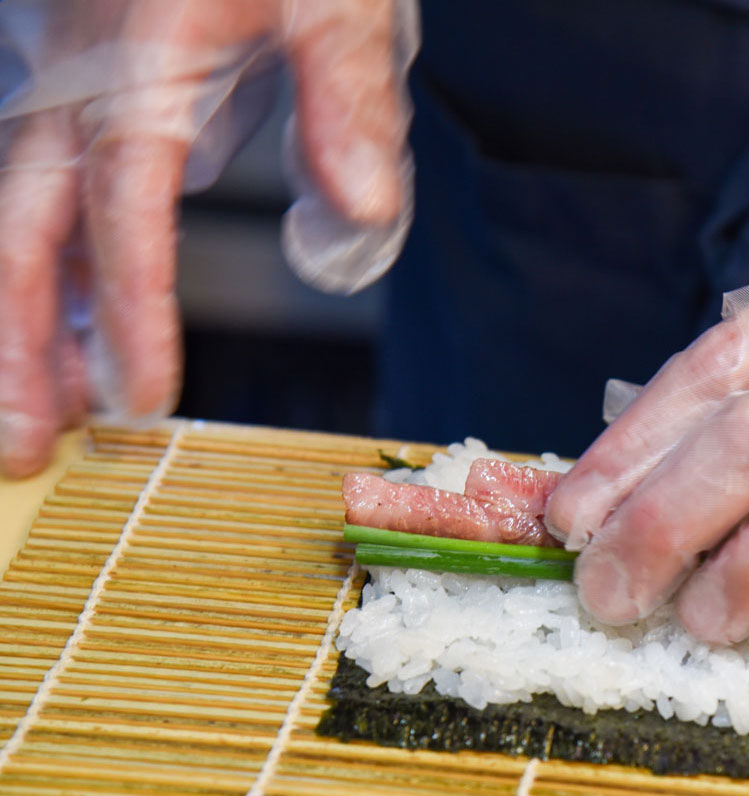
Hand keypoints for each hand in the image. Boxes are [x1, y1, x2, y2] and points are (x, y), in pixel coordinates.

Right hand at [0, 0, 415, 476]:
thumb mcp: (338, 0)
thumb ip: (348, 105)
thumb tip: (362, 223)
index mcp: (144, 61)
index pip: (127, 212)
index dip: (129, 313)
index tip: (141, 400)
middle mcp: (78, 76)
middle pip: (26, 227)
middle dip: (16, 345)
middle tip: (21, 446)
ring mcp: (60, 76)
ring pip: (16, 215)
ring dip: (17, 322)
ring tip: (29, 419)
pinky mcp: (71, 79)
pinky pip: (38, 185)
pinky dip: (42, 266)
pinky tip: (58, 325)